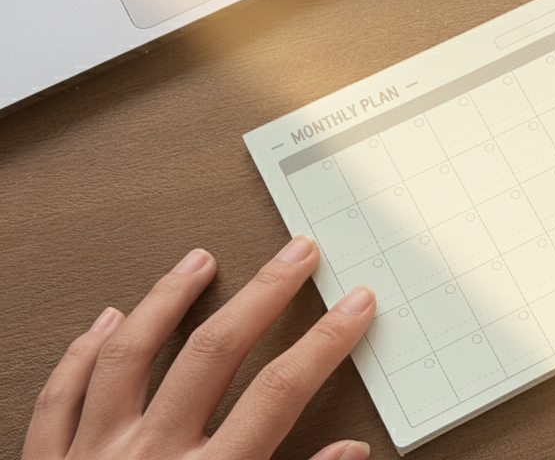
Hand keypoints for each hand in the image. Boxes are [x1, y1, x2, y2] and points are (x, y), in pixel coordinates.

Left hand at [23, 237, 375, 459]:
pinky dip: (83, 351)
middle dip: (265, 295)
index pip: (279, 393)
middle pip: (214, 353)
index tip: (356, 305)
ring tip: (200, 260)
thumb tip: (351, 455)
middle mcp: (149, 458)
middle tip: (296, 254)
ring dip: (169, 299)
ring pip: (130, 354)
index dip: (324, 343)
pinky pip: (60, 394)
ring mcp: (92, 456)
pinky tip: (107, 318)